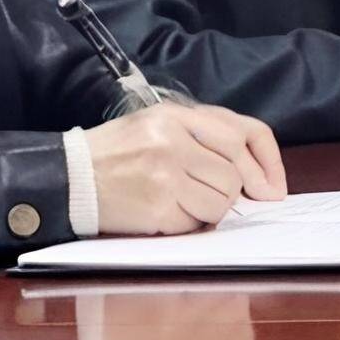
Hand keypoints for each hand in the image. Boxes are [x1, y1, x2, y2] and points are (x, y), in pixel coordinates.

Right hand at [76, 101, 283, 234]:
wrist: (67, 178)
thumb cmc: (118, 152)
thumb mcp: (158, 125)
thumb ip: (207, 135)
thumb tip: (261, 178)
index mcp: (174, 116)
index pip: (242, 134)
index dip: (267, 161)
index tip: (272, 186)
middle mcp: (172, 142)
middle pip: (235, 173)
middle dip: (235, 191)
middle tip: (227, 199)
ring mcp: (165, 176)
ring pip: (222, 200)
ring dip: (212, 209)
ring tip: (186, 201)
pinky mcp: (157, 208)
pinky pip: (196, 221)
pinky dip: (189, 223)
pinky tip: (166, 212)